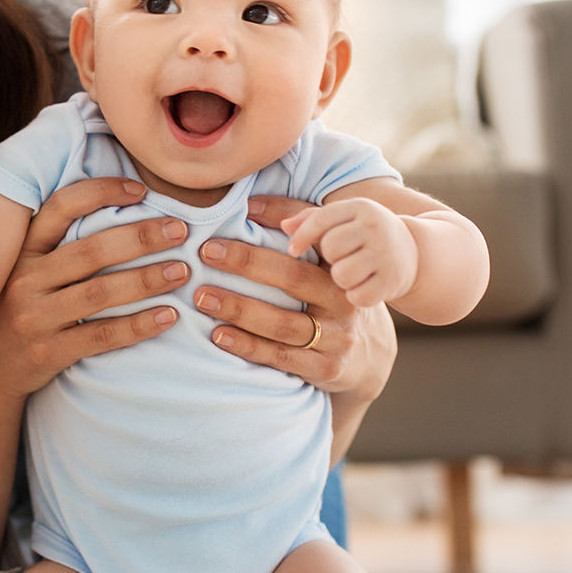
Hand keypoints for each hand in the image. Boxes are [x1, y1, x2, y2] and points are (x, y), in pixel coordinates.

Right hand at [0, 177, 191, 402]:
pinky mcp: (48, 352)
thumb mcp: (27, 268)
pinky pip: (100, 336)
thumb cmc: (20, 307)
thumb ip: (60, 242)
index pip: (62, 207)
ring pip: (99, 293)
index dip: (102, 192)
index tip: (142, 190)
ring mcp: (35, 317)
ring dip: (146, 280)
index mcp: (24, 250)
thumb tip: (122, 205)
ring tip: (182, 272)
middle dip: (142, 237)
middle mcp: (26, 279)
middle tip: (180, 231)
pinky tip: (168, 316)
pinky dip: (138, 326)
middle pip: (91, 251)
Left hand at [191, 195, 395, 404]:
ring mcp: (337, 337)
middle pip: (293, 279)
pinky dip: (248, 346)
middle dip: (247, 264)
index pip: (308, 241)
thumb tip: (249, 204)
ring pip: (283, 323)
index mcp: (340, 266)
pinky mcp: (326, 368)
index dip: (274, 226)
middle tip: (205, 255)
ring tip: (202, 298)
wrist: (369, 352)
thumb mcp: (323, 259)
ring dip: (239, 309)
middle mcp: (343, 299)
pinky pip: (281, 357)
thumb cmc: (330, 292)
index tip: (227, 226)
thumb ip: (296, 226)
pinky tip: (219, 335)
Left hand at [281, 198, 419, 307]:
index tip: (293, 249)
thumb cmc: (363, 235)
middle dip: (329, 258)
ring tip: (349, 274)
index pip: (321, 218)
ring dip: (340, 279)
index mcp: (359, 207)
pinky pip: (358, 295)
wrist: (413, 253)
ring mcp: (387, 254)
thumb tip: (279, 223)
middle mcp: (376, 227)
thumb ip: (308, 218)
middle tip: (339, 259)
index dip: (302, 236)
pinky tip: (361, 288)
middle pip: (330, 247)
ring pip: (342, 274)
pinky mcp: (393, 281)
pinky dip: (356, 296)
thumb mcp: (342, 219)